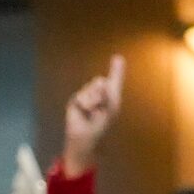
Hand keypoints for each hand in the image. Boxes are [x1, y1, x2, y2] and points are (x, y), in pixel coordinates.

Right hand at [60, 55, 122, 175]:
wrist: (86, 134)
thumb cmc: (101, 123)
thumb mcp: (110, 107)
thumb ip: (108, 92)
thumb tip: (102, 79)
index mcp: (109, 95)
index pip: (113, 79)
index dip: (116, 70)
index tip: (118, 58)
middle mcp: (97, 92)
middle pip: (100, 81)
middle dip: (102, 94)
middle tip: (100, 108)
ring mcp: (86, 94)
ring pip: (91, 88)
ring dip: (94, 101)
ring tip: (92, 112)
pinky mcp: (76, 99)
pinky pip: (83, 96)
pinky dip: (86, 105)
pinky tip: (85, 112)